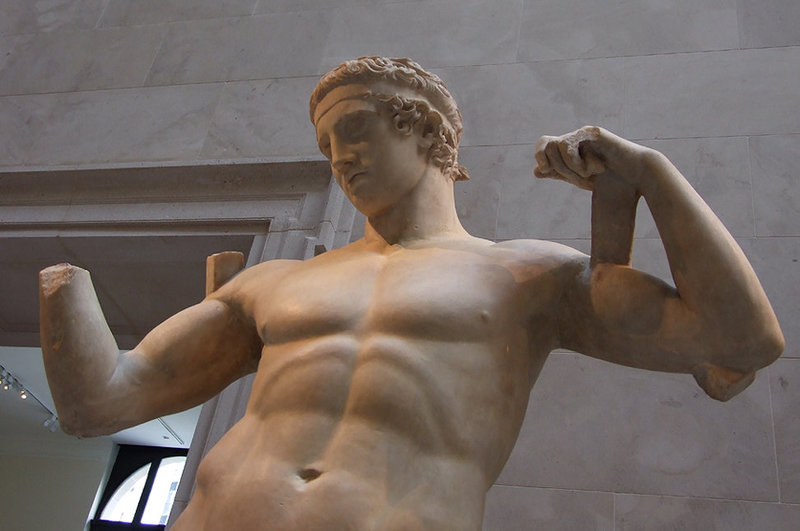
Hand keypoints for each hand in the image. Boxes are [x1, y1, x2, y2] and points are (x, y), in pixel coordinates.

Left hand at [534, 126, 651, 192]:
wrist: (636, 175)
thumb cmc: (610, 179)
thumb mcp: (578, 178)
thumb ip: (559, 174)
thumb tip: (536, 170)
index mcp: (569, 148)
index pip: (543, 144)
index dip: (540, 157)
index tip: (545, 170)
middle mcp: (574, 138)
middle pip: (546, 145)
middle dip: (557, 167)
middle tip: (578, 179)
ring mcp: (583, 134)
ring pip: (556, 146)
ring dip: (568, 168)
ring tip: (587, 175)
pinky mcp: (593, 133)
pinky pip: (569, 144)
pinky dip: (575, 162)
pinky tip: (593, 168)